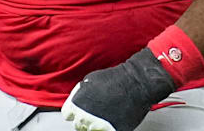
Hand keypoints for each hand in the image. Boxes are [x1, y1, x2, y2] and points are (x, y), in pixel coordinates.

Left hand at [61, 49, 175, 130]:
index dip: (75, 112)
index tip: (81, 110)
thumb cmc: (115, 79)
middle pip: (79, 124)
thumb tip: (78, 97)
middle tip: (97, 111)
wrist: (136, 83)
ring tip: (106, 114)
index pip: (67, 115)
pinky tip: (112, 119)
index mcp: (77, 103)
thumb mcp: (90, 79)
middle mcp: (85, 117)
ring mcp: (98, 126)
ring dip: (96, 124)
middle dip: (86, 118)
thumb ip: (80, 92)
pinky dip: (107, 128)